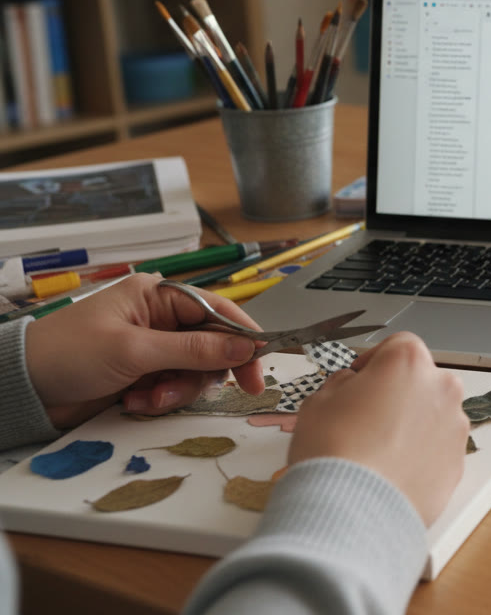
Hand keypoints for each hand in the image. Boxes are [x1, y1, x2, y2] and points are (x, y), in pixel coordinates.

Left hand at [24, 273, 264, 427]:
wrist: (22, 389)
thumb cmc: (69, 354)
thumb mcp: (135, 350)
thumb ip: (194, 349)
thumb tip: (245, 347)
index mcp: (157, 296)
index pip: (217, 310)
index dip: (242, 335)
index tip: (258, 363)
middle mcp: (159, 319)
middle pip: (212, 344)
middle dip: (204, 371)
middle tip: (217, 390)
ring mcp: (152, 349)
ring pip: (195, 371)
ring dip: (177, 391)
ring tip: (147, 399)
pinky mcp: (143, 376)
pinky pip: (173, 388)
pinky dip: (159, 400)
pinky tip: (133, 402)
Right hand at [287, 331, 469, 525]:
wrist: (351, 510)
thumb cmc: (332, 450)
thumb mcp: (319, 400)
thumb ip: (344, 384)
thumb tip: (354, 386)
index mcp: (408, 363)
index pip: (398, 345)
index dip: (375, 361)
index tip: (360, 378)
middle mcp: (441, 389)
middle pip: (420, 381)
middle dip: (397, 394)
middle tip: (365, 418)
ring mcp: (455, 428)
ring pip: (432, 416)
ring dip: (411, 425)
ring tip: (377, 451)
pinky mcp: (458, 464)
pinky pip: (437, 450)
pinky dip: (420, 455)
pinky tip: (391, 472)